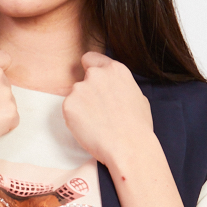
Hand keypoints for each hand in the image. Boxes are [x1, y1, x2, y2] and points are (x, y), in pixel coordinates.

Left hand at [62, 53, 154, 169]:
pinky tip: (89, 129)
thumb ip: (120, 87)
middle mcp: (96, 74)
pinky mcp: (68, 105)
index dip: (90, 70)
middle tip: (97, 112)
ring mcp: (80, 89)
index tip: (92, 84)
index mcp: (115, 69)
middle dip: (87, 93)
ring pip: (75, 96)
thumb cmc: (137, 127)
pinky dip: (75, 120)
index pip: (90, 59)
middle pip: (82, 79)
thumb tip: (114, 90)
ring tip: (97, 124)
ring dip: (81, 107)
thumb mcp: (138, 97)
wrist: (128, 147)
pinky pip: (69, 111)